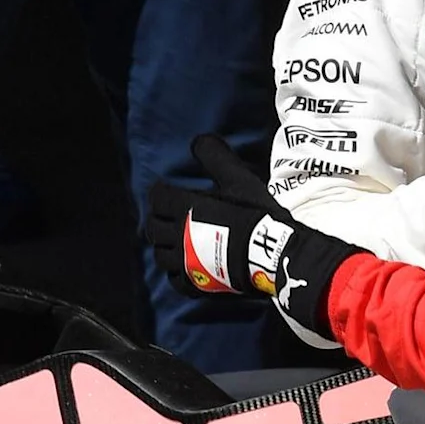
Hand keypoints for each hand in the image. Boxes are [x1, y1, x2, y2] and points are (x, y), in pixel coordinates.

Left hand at [146, 135, 366, 345]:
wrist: (271, 254)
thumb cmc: (254, 214)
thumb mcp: (237, 179)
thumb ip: (215, 157)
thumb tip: (197, 140)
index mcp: (184, 208)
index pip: (157, 197)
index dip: (161, 192)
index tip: (167, 191)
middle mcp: (178, 235)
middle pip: (153, 227)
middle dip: (158, 219)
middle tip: (170, 216)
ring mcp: (185, 263)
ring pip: (161, 255)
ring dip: (165, 246)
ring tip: (176, 242)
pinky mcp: (196, 284)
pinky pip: (175, 280)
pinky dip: (177, 273)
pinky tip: (186, 269)